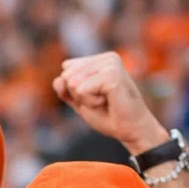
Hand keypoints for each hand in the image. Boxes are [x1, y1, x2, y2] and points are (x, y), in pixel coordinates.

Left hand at [54, 52, 168, 155]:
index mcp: (100, 59)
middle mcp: (107, 57)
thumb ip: (66, 90)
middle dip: (79, 95)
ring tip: (106, 101)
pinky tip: (109, 102)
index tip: (96, 97)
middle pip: (68, 76)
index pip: (66, 71)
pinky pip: (82, 90)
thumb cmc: (109, 115)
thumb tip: (59, 79)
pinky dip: (91, 102)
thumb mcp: (81, 102)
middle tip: (102, 101)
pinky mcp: (112, 74)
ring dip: (86, 99)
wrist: (130, 130)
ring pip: (74, 82)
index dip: (74, 91)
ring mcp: (111, 64)